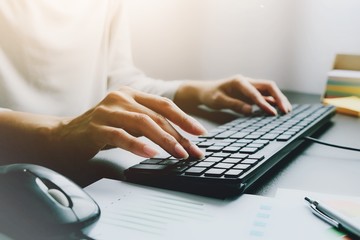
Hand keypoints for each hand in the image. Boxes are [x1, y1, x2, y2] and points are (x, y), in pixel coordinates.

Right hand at [53, 87, 205, 160]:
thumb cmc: (102, 129)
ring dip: (163, 140)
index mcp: (131, 94)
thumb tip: (179, 138)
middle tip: (192, 151)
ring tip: (178, 154)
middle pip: (156, 115)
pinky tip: (150, 153)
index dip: (184, 118)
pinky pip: (120, 136)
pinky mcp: (95, 128)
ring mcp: (107, 111)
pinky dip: (137, 145)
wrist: (66, 135)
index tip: (200, 133)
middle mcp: (120, 98)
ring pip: (142, 124)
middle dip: (178, 135)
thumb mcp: (127, 120)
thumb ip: (149, 122)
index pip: (163, 104)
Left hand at [174, 75, 291, 114]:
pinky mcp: (251, 94)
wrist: (206, 91)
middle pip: (268, 87)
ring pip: (269, 91)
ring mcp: (250, 87)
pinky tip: (279, 110)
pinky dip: (273, 103)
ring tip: (287, 111)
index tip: (272, 113)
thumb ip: (234, 104)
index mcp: (239, 81)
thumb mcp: (218, 101)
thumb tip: (250, 110)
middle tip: (286, 111)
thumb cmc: (211, 95)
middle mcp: (247, 82)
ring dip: (279, 100)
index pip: (255, 92)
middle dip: (278, 98)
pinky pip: (265, 97)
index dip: (264, 103)